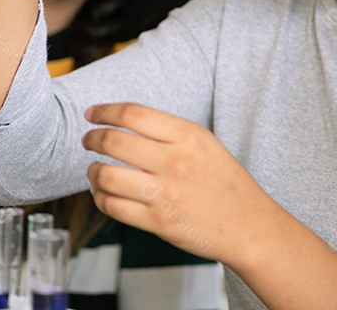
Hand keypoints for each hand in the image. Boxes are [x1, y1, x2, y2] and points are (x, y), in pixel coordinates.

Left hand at [84, 103, 278, 265]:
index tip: (93, 113)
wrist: (248, 225)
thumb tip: (124, 124)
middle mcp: (175, 162)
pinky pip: (113, 207)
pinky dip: (100, 198)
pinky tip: (103, 193)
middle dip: (92, 138)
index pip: (134, 114)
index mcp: (188, 136)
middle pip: (114, 141)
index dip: (106, 111)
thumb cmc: (226, 182)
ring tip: (93, 170)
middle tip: (88, 139)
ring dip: (92, 171)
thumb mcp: (205, 144)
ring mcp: (165, 194)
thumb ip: (169, 133)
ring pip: (106, 176)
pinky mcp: (158, 222)